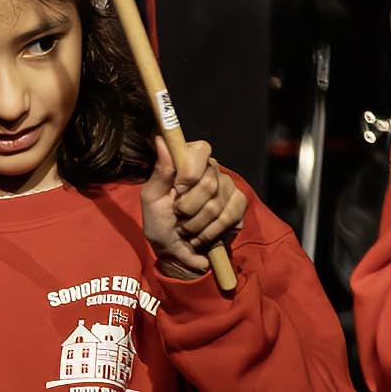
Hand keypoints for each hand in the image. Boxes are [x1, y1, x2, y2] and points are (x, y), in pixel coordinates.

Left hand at [140, 136, 245, 279]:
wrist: (174, 251)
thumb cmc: (160, 222)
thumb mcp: (151, 198)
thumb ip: (160, 172)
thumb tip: (161, 140)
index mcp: (189, 160)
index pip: (200, 150)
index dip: (189, 172)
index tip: (177, 190)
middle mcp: (211, 169)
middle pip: (209, 183)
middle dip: (188, 207)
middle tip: (178, 215)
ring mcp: (227, 186)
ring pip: (216, 204)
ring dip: (195, 224)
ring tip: (186, 228)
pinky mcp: (238, 204)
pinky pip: (228, 217)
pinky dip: (209, 232)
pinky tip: (199, 235)